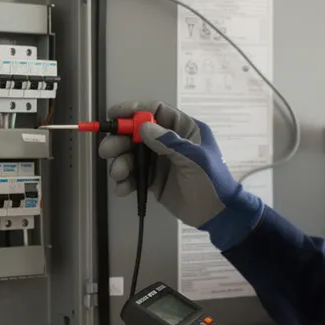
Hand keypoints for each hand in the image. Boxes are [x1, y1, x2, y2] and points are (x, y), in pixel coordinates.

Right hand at [98, 101, 263, 250]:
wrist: (217, 214)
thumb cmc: (212, 182)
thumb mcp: (195, 159)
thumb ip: (170, 142)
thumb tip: (143, 127)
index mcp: (183, 129)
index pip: (155, 111)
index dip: (133, 110)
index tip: (114, 115)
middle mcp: (168, 141)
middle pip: (136, 132)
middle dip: (120, 140)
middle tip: (107, 151)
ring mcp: (159, 160)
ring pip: (131, 154)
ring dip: (120, 162)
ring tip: (118, 174)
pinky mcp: (153, 179)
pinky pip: (133, 175)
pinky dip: (125, 181)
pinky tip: (123, 188)